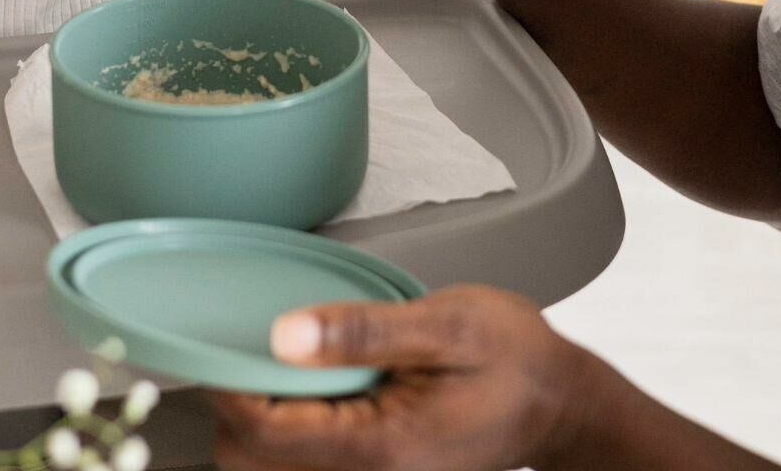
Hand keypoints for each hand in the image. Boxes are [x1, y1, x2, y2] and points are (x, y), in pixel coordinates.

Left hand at [211, 285, 590, 470]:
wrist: (560, 401)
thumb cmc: (513, 358)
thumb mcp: (445, 325)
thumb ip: (363, 331)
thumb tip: (283, 335)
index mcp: (385, 446)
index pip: (266, 436)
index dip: (228, 388)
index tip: (219, 344)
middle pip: (255, 464)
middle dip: (235, 407)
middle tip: (243, 348)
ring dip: (258, 421)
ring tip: (274, 363)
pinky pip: (305, 465)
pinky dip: (285, 432)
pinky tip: (303, 388)